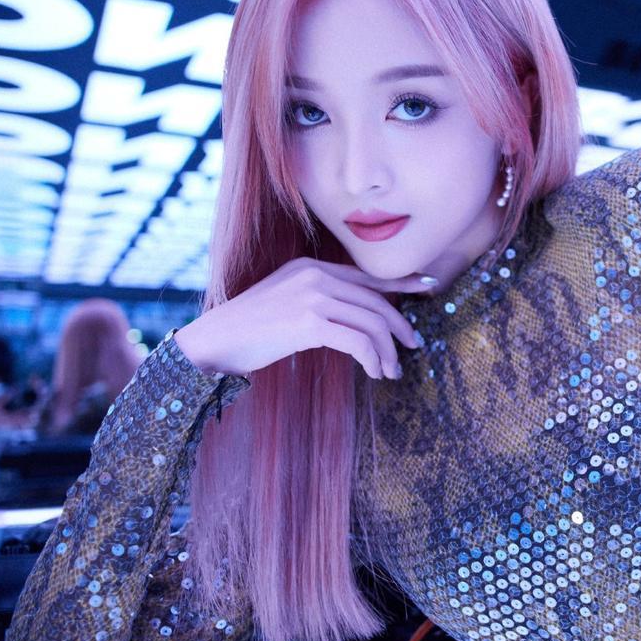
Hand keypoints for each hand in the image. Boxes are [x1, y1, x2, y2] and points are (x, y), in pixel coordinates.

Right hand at [173, 257, 436, 380]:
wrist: (213, 342)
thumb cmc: (249, 331)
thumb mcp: (287, 302)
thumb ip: (320, 300)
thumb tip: (358, 318)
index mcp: (311, 267)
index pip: (367, 275)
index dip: (402, 282)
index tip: (427, 287)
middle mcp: (315, 275)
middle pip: (376, 301)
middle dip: (400, 327)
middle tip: (412, 347)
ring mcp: (313, 296)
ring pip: (371, 323)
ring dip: (387, 352)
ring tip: (390, 371)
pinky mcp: (309, 322)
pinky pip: (359, 341)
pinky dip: (373, 359)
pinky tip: (374, 373)